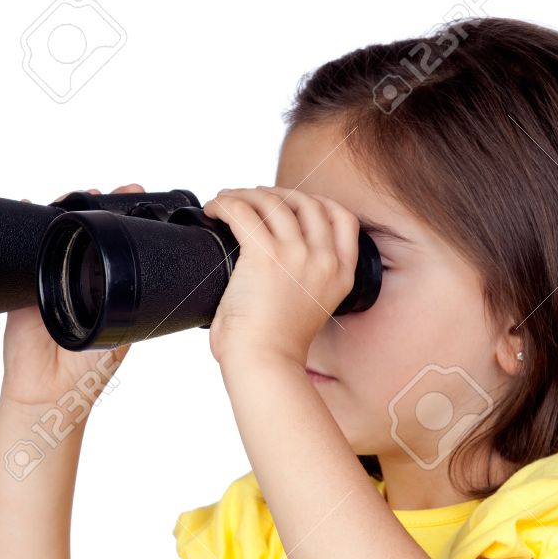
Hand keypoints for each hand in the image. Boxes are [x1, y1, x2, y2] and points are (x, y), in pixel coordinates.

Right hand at [0, 184, 144, 408]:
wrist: (50, 391)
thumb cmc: (88, 370)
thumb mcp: (122, 333)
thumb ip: (132, 308)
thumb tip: (158, 281)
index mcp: (104, 287)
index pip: (116, 242)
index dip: (126, 217)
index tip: (137, 196)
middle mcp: (77, 277)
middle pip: (84, 230)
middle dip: (97, 205)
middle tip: (115, 191)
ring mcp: (48, 277)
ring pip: (56, 234)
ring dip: (65, 208)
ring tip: (83, 193)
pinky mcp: (22, 284)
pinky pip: (23, 250)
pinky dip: (25, 224)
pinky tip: (29, 203)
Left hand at [203, 186, 360, 366]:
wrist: (265, 364)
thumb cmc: (275, 347)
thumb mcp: (308, 306)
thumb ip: (302, 278)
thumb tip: (271, 257)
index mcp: (341, 274)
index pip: (342, 217)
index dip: (316, 201)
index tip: (290, 202)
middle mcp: (324, 260)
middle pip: (306, 201)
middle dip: (277, 193)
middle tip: (252, 199)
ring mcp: (297, 255)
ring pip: (273, 202)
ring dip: (247, 195)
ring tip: (227, 201)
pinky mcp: (265, 256)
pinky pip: (243, 212)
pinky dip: (226, 203)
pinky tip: (214, 209)